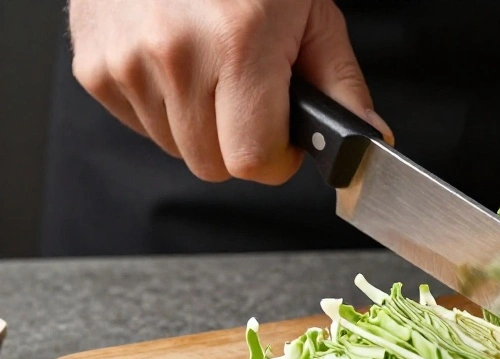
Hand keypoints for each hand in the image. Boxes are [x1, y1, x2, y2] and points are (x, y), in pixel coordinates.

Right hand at [68, 0, 392, 184]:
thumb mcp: (311, 14)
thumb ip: (341, 84)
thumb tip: (367, 138)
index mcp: (239, 44)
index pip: (253, 161)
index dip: (278, 159)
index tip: (285, 138)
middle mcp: (176, 55)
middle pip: (214, 166)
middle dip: (242, 145)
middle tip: (253, 99)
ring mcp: (126, 62)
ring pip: (176, 148)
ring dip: (202, 126)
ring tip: (214, 71)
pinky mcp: (95, 66)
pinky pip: (140, 125)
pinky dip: (164, 108)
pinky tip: (179, 64)